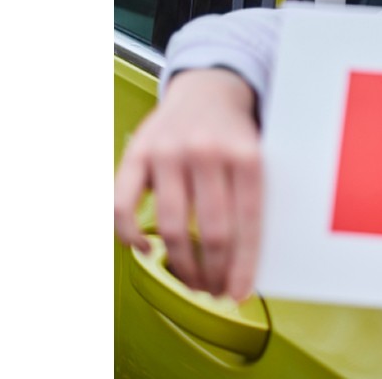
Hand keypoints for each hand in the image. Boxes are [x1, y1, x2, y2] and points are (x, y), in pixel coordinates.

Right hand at [113, 68, 262, 300]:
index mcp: (247, 155)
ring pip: (170, 227)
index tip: (238, 293)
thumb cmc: (235, 135)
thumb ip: (254, 198)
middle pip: (212, 231)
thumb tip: (250, 265)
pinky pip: (123, 206)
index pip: (248, 223)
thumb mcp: (258, 156)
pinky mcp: (136, 152)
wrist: (207, 88)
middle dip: (214, 272)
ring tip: (190, 280)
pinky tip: (147, 249)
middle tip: (214, 290)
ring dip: (180, 265)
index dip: (243, 265)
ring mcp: (169, 151)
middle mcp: (208, 151)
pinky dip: (130, 236)